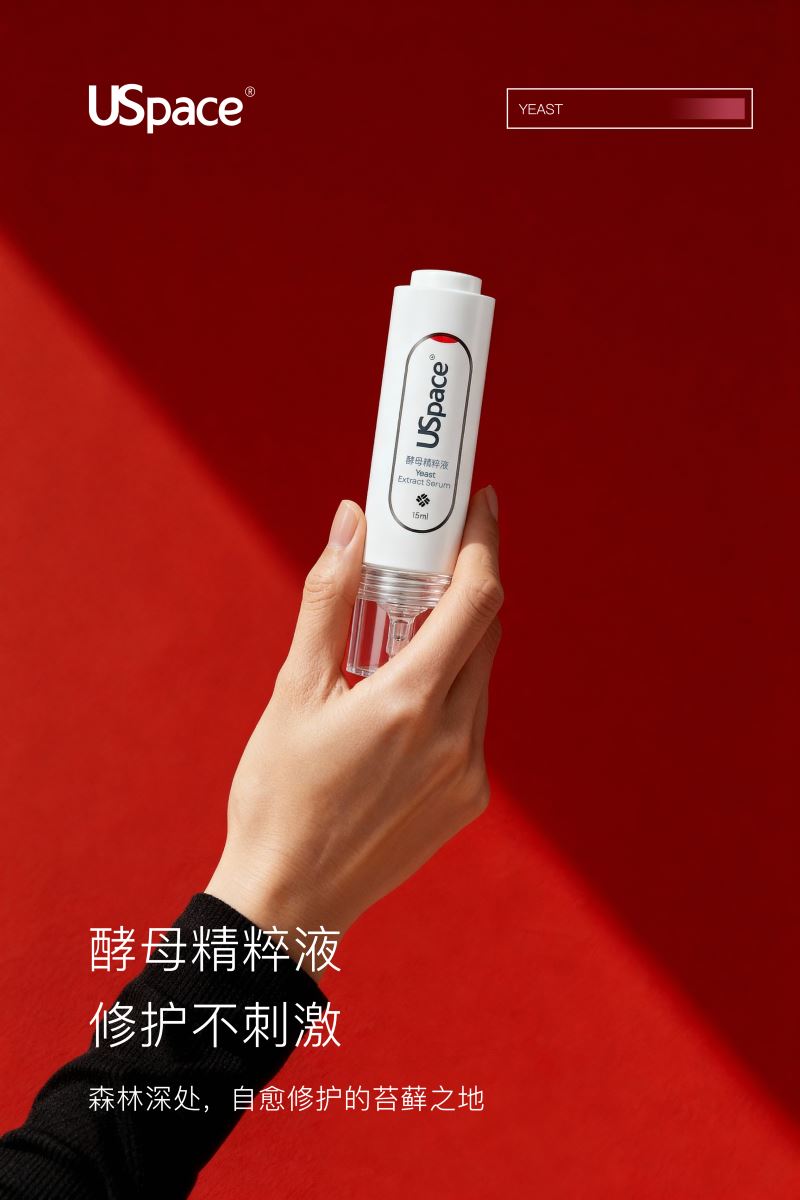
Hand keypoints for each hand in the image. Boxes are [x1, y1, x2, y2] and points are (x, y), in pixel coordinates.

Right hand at [205, 486, 502, 971]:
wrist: (290, 899)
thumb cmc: (279, 793)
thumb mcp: (294, 690)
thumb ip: (330, 599)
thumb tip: (353, 521)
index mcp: (410, 701)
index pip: (477, 599)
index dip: (484, 541)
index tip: (479, 503)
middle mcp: (455, 736)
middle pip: (487, 632)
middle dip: (468, 583)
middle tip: (434, 553)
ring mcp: (468, 773)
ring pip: (482, 678)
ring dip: (457, 641)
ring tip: (404, 631)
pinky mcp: (469, 801)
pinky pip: (474, 723)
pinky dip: (452, 691)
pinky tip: (404, 699)